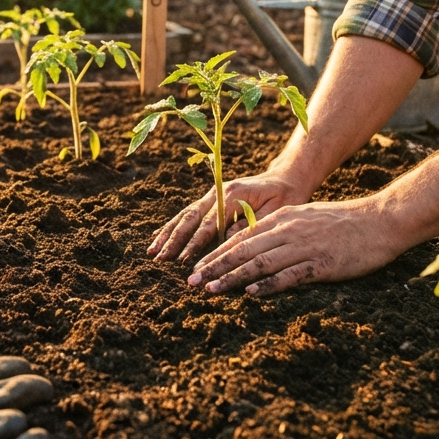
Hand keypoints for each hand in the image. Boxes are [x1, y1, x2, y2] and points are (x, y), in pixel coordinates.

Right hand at [147, 170, 312, 262]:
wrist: (286, 178)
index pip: (209, 223)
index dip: (195, 243)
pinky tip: (158, 237)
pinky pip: (188, 213)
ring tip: (152, 251)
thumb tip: (227, 239)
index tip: (184, 260)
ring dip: (167, 234)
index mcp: (232, 194)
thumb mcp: (275, 211)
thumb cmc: (285, 197)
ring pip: (184, 215)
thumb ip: (251, 224)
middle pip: (190, 218)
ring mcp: (213, 195)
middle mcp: (218, 192)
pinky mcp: (211, 200)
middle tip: (159, 258)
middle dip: (173, 240)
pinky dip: (172, 226)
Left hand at [185, 198, 404, 295]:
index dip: (216, 253)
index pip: (242, 237)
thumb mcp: (306, 218)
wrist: (380, 221)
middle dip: (214, 266)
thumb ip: (281, 229)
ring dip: (233, 277)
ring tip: (212, 289)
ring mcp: (304, 247)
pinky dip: (269, 284)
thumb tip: (255, 243)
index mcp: (283, 218)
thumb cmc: (344, 222)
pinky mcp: (322, 264)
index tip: (196, 267)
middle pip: (243, 249)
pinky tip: (252, 293)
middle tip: (192, 281)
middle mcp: (288, 230)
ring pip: (260, 262)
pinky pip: (290, 275)